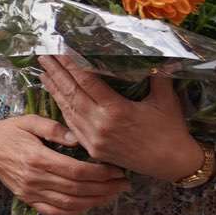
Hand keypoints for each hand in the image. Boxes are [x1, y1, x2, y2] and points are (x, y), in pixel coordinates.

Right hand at [0, 115, 130, 214]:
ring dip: (94, 202)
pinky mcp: (27, 199)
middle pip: (77, 190)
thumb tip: (79, 139)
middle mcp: (34, 179)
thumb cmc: (9, 130)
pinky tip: (89, 205)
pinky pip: (54, 212)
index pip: (76, 172)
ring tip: (112, 195)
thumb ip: (55, 128)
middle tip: (124, 184)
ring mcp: (30, 192)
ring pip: (69, 204)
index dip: (100, 174)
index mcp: (37, 158)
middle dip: (105, 189)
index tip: (117, 170)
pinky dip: (74, 212)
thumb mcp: (30, 120)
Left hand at [38, 57, 203, 183]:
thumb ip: (157, 76)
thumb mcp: (165, 99)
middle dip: (56, 73)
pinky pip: (72, 126)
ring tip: (42, 73)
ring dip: (54, 90)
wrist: (172, 163)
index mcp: (116, 110)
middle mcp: (100, 124)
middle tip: (43, 56)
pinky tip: (56, 98)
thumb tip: (153, 54)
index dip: (71, 65)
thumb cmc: (171, 129)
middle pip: (72, 93)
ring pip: (68, 110)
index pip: (86, 82)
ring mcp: (94, 139)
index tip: (59, 50)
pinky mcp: (92, 149)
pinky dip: (63, 109)